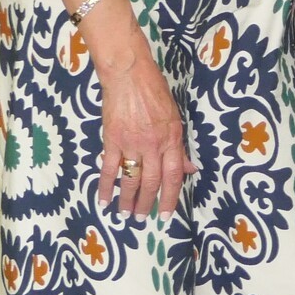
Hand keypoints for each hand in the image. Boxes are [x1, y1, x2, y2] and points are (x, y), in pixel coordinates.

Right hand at [90, 27, 193, 217]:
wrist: (129, 74)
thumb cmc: (154, 92)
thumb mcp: (175, 118)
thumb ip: (179, 146)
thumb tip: (189, 169)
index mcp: (172, 139)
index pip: (174, 176)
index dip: (170, 197)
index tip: (166, 214)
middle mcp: (154, 145)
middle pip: (152, 182)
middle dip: (148, 204)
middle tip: (143, 219)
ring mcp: (132, 143)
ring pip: (131, 179)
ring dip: (128, 200)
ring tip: (125, 215)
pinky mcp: (112, 139)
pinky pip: (109, 168)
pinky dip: (106, 186)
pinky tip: (104, 200)